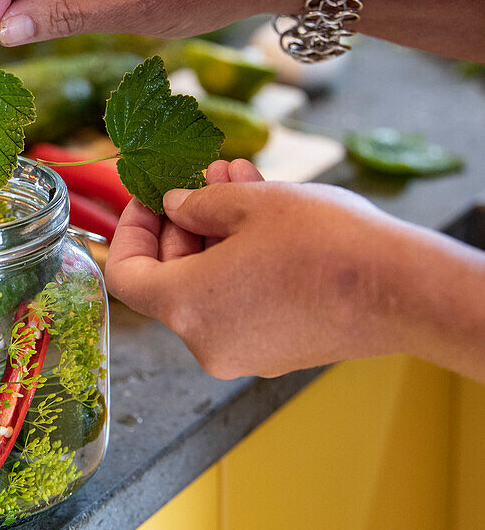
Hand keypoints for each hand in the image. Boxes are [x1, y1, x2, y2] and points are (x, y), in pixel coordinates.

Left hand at [105, 160, 484, 380]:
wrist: (403, 290)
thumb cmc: (325, 245)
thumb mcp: (249, 204)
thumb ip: (197, 204)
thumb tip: (176, 206)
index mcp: (186, 308)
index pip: (125, 275)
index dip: (129, 231)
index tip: (148, 198)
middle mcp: (206, 342)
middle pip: (169, 278)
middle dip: (183, 221)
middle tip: (202, 176)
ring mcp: (242, 353)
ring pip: (207, 285)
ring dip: (215, 232)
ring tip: (238, 180)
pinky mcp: (275, 352)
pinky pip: (238, 302)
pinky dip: (240, 260)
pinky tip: (264, 215)